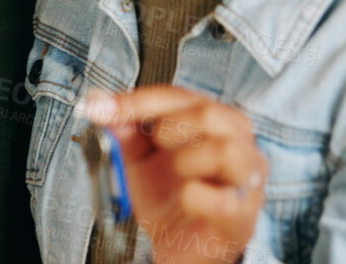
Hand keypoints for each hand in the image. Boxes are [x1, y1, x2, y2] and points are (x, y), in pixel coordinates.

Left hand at [82, 85, 265, 263]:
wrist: (178, 247)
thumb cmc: (168, 197)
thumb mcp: (138, 160)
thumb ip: (124, 133)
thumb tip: (103, 105)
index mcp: (211, 123)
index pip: (178, 97)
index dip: (137, 101)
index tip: (101, 108)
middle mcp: (236, 145)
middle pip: (209, 113)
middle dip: (170, 126)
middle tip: (155, 145)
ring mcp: (244, 182)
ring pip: (226, 150)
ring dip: (188, 158)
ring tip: (176, 172)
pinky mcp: (241, 220)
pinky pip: (225, 202)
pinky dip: (197, 197)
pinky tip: (186, 198)